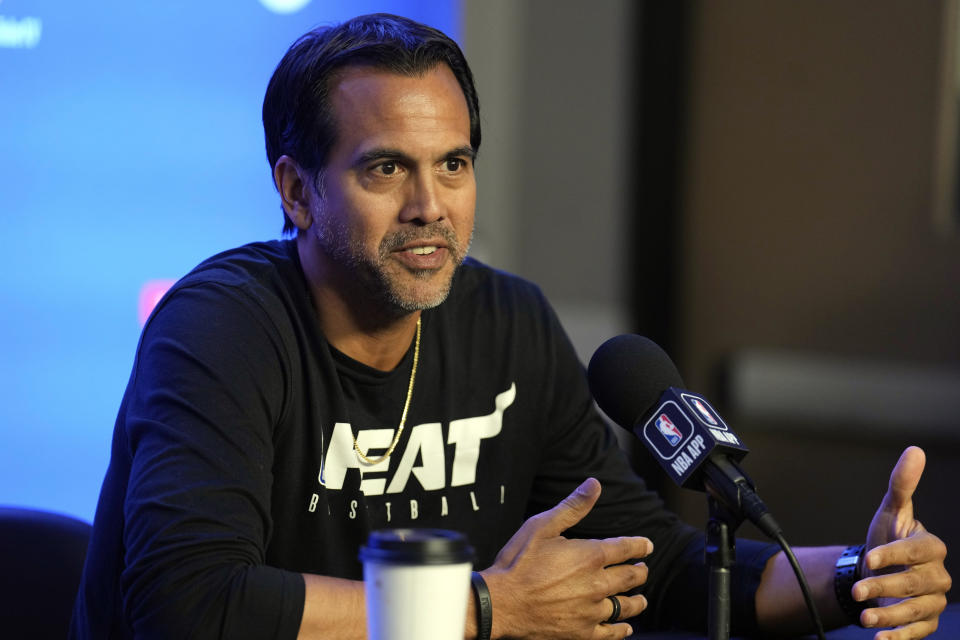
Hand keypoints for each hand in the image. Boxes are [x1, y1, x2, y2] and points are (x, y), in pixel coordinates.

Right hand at [481, 478, 652, 639]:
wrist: (500, 603)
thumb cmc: (518, 563)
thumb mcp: (542, 526)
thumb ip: (573, 506)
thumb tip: (594, 485)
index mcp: (590, 555)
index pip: (625, 548)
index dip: (639, 546)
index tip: (647, 546)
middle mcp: (597, 584)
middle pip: (630, 577)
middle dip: (640, 571)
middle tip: (643, 568)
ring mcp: (591, 610)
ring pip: (625, 606)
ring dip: (637, 601)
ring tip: (641, 599)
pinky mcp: (582, 632)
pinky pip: (610, 633)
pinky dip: (621, 629)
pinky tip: (624, 627)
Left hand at [855, 446, 950, 638]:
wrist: (880, 570)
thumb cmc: (887, 539)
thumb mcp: (891, 511)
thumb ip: (902, 485)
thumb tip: (915, 451)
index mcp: (931, 547)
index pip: (918, 551)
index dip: (895, 554)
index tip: (870, 558)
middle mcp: (936, 575)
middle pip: (914, 584)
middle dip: (885, 587)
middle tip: (858, 590)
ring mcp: (933, 601)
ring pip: (915, 610)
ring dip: (889, 616)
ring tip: (864, 619)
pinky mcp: (925, 622)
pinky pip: (917, 633)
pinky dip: (898, 638)